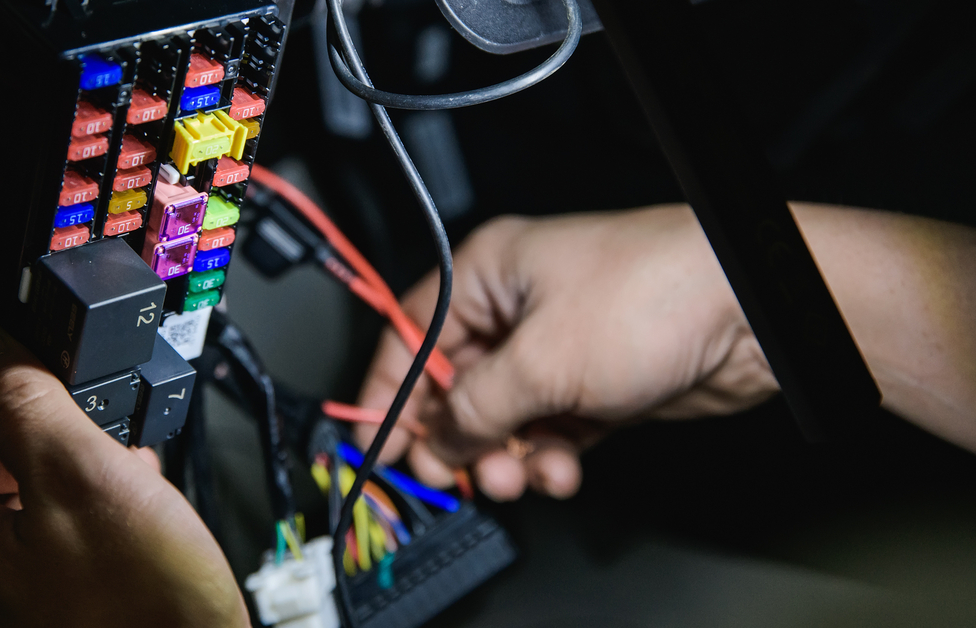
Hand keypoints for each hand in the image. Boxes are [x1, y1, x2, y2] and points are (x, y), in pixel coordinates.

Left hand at [0, 323, 246, 627]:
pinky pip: (84, 517)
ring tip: (125, 448)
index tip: (12, 357)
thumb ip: (24, 404)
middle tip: (84, 403)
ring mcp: (44, 573)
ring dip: (84, 452)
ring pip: (48, 484)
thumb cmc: (142, 607)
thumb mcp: (81, 476)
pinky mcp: (89, 582)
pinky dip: (110, 490)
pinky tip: (144, 488)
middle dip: (42, 419)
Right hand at [356, 206, 778, 500]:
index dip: (388, 393)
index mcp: (487, 273)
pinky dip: (546, 457)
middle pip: (457, 386)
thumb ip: (476, 408)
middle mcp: (518, 307)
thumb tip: (436, 439)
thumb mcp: (540, 361)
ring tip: (521, 476)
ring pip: (503, 418)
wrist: (750, 313)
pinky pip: (546, 431)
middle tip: (457, 475)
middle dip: (458, 438)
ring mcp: (557, 346)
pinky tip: (559, 470)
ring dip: (506, 456)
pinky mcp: (592, 383)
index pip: (412, 336)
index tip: (376, 442)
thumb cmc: (653, 293)